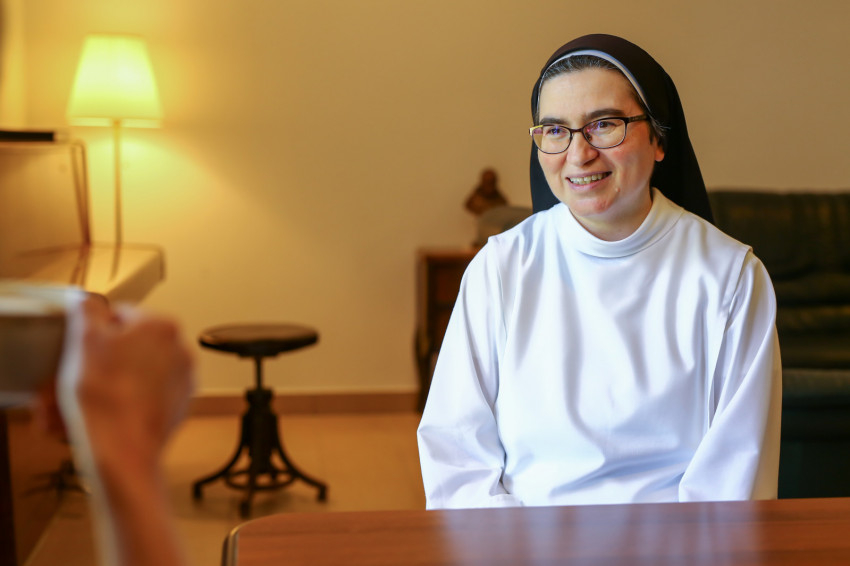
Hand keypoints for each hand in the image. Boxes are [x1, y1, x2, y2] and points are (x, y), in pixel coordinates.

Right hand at [58, 296, 194, 470]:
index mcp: (163, 325)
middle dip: (96, 363)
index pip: (120, 315)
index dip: (93, 333)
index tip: (80, 349)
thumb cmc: (107, 396)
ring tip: (81, 402)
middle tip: (72, 380)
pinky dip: (123, 401)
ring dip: (106, 384)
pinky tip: (102, 413)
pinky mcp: (178, 405)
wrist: (124, 449)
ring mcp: (183, 379)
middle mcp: (180, 349)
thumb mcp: (85, 340)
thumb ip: (87, 310)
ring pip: (134, 374)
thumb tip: (87, 301)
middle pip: (128, 348)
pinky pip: (145, 396)